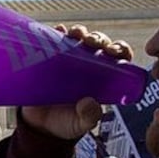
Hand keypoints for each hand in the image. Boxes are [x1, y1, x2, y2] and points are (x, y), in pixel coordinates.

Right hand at [20, 24, 129, 139]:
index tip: (114, 51)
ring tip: (75, 35)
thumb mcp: (81, 124)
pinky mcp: (49, 59)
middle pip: (98, 44)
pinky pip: (54, 41)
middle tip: (91, 42)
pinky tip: (57, 30)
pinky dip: (57, 32)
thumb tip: (89, 103)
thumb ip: (88, 116)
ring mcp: (68, 61)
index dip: (119, 49)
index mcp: (102, 78)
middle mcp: (88, 65)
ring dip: (80, 32)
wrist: (39, 127)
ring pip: (79, 39)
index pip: (118, 58)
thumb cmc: (66, 124)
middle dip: (98, 38)